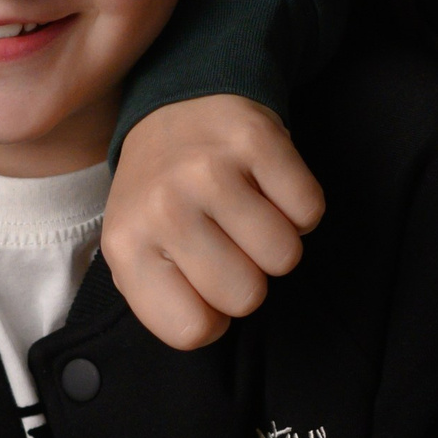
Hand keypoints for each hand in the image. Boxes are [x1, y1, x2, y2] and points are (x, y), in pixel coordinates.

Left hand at [105, 100, 323, 349]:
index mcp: (127, 245)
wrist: (175, 107)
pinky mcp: (255, 139)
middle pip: (246, 297)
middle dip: (247, 278)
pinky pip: (309, 211)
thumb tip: (210, 324)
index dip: (211, 316)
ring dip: (275, 243)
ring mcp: (209, 170)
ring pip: (285, 256)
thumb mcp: (137, 251)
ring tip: (245, 213)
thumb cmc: (162, 196)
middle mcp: (163, 207)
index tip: (201, 283)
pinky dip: (298, 208)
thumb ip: (163, 300)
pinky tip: (266, 188)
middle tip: (226, 241)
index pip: (192, 330)